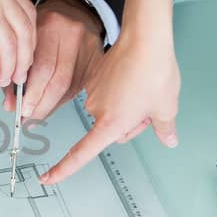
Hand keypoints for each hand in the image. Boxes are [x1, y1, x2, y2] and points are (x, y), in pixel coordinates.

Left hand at [3, 0, 104, 122]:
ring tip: (37, 114)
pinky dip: (62, 100)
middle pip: (59, 81)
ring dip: (51, 106)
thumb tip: (10, 105)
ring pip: (70, 88)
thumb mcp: (26, 39)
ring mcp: (88, 47)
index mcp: (49, 26)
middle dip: (41, 104)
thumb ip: (14, 70)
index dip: (32, 94)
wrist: (74, 10)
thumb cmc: (46, 26)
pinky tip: (52, 103)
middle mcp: (72, 36)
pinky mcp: (97, 59)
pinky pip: (78, 87)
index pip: (42, 67)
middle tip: (29, 117)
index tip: (22, 111)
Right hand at [41, 0, 179, 185]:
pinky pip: (107, 94)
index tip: (47, 178)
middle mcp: (97, 110)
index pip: (81, 153)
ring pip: (109, 111)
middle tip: (148, 106)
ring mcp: (94, 93)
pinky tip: (134, 77)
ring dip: (125, 105)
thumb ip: (165, 128)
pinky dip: (120, 90)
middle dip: (129, 122)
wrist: (144, 38)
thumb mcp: (166, 107)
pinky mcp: (95, 78)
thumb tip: (169, 139)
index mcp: (111, 123)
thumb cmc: (153, 72)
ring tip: (143, 87)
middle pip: (112, 129)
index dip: (63, 169)